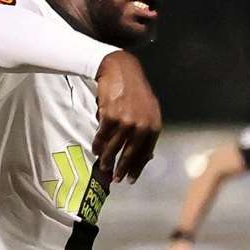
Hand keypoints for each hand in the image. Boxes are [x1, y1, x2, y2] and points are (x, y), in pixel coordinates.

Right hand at [93, 51, 161, 183]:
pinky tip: (96, 150)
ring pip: (113, 147)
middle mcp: (141, 126)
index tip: (130, 179)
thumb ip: (147, 132)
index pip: (145, 153)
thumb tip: (146, 157)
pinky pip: (102, 136)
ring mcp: (125, 122)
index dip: (136, 168)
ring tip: (103, 165)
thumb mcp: (149, 110)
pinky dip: (98, 144)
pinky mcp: (110, 117)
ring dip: (107, 159)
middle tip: (115, 178)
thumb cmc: (136, 91)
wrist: (121, 70)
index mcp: (153, 126)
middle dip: (121, 168)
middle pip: (129, 154)